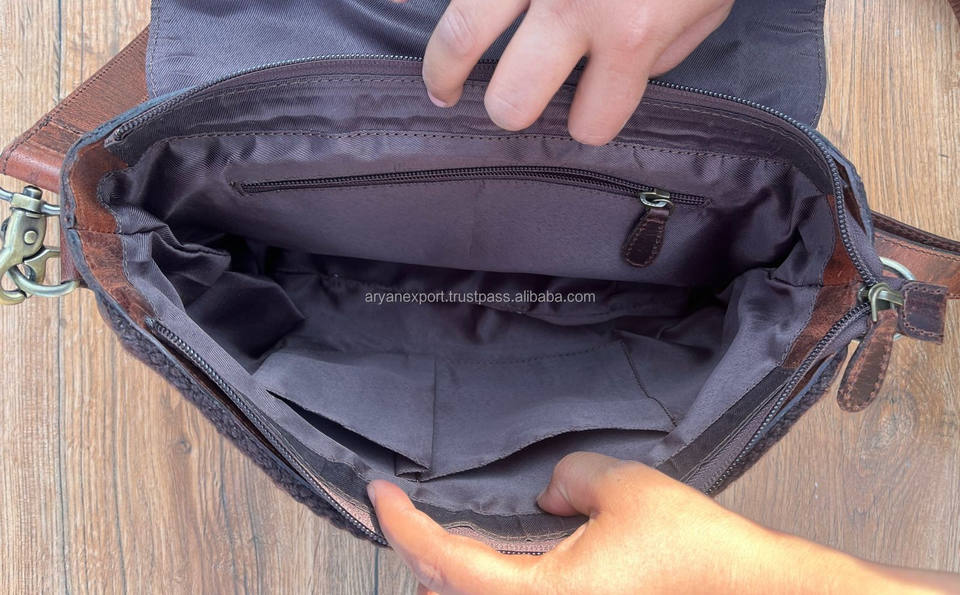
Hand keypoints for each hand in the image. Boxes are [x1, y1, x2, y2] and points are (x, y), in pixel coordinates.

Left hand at [367, 452, 959, 593]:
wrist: (743, 591)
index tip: (379, 491)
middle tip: (398, 506)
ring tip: (433, 527)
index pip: (443, 562)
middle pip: (445, 593)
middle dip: (414, 551)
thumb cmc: (690, 550)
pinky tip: (490, 552)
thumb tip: (545, 493)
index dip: (402, 525)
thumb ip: (567, 477)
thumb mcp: (623, 487)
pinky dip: (481, 580)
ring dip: (446, 571)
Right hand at [417, 0, 734, 144]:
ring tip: (443, 86)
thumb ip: (667, 48)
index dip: (593, 120)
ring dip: (446, 74)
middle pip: (513, 98)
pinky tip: (403, 3)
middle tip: (515, 100)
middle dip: (515, 109)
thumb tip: (624, 74)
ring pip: (460, 38)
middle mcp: (572, 4)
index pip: (591, 121)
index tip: (590, 108)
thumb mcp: (708, 1)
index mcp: (632, 32)